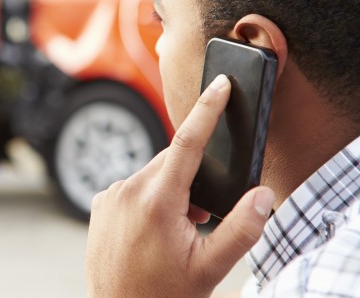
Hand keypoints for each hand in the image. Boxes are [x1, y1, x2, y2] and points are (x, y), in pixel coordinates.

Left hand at [85, 74, 274, 297]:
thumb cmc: (162, 293)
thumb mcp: (210, 267)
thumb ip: (241, 229)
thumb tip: (262, 194)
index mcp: (158, 201)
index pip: (187, 143)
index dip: (207, 110)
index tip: (219, 85)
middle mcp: (128, 190)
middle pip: (170, 162)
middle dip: (190, 180)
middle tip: (197, 217)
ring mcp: (109, 196)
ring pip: (151, 175)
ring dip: (168, 191)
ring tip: (172, 230)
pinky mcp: (98, 203)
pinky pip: (131, 188)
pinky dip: (146, 198)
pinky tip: (149, 228)